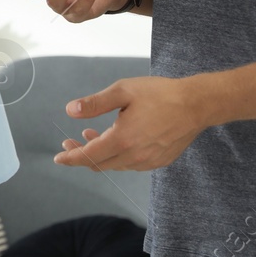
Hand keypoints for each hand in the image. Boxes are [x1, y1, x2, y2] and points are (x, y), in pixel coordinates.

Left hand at [54, 76, 207, 170]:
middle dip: (81, 155)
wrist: (196, 105)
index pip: (88, 156)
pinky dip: (118, 155)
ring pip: (115, 164)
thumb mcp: (123, 91)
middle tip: (69, 142)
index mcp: (122, 140)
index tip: (58, 157)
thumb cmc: (160, 94)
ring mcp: (148, 161)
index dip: (70, 158)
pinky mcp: (159, 161)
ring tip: (92, 136)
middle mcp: (134, 156)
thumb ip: (95, 103)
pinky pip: (131, 164)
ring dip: (100, 154)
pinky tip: (117, 140)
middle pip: (99, 164)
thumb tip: (70, 111)